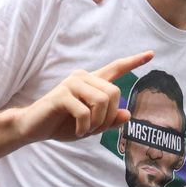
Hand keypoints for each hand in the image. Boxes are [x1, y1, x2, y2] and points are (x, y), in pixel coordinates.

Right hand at [17, 52, 152, 142]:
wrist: (34, 128)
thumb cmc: (62, 124)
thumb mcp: (91, 126)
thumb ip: (109, 121)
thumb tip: (128, 114)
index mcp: (92, 82)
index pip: (116, 68)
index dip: (134, 62)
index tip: (151, 54)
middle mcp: (83, 77)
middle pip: (114, 92)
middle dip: (110, 116)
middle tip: (96, 129)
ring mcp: (72, 84)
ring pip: (102, 101)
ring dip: (98, 122)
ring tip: (86, 130)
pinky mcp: (62, 94)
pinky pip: (85, 112)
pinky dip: (85, 127)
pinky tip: (78, 131)